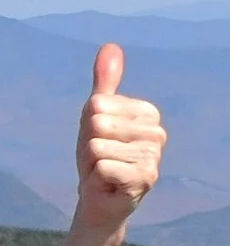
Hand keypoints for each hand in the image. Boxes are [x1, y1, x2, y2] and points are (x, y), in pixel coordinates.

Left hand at [74, 43, 166, 231]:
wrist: (98, 199)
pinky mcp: (144, 178)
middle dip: (89, 145)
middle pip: (97, 123)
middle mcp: (157, 132)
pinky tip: (108, 184)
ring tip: (104, 171)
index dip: (88, 127)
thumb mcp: (95, 116)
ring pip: (98, 146)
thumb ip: (105, 83)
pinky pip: (103, 166)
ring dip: (92, 163)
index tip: (99, 140)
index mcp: (147, 112)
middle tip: (99, 159)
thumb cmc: (98, 156)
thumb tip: (110, 46)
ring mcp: (153, 156)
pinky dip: (97, 178)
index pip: (97, 105)